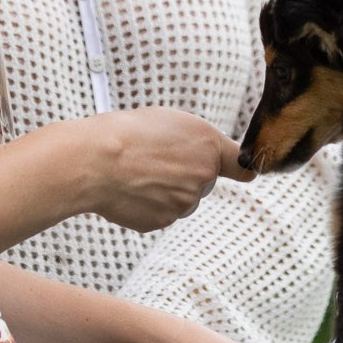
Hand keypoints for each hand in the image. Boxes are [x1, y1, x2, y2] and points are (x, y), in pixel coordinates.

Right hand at [66, 108, 250, 231]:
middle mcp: (203, 177)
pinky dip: (147, 204)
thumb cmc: (127, 133)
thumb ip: (197, 141)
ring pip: (181, 199)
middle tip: (154, 159)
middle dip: (185, 174)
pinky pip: (160, 213)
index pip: (242, 166)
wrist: (95, 160)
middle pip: (202, 181)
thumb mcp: (171, 121)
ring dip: (165, 190)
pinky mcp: (162, 221)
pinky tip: (130, 188)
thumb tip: (203, 158)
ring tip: (137, 172)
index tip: (247, 173)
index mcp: (209, 147)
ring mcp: (183, 203)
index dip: (242, 168)